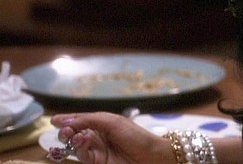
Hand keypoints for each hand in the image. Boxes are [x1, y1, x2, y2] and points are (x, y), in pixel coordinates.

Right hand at [50, 112, 172, 163]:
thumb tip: (66, 120)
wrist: (150, 155)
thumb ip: (89, 120)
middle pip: (74, 133)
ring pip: (75, 145)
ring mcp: (96, 150)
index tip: (54, 120)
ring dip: (71, 138)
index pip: (81, 120)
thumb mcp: (112, 121)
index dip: (68, 120)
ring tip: (73, 134)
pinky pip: (82, 154)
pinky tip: (84, 139)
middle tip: (63, 129)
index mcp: (102, 123)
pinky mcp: (96, 162)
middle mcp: (97, 136)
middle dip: (66, 130)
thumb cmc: (135, 135)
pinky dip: (80, 146)